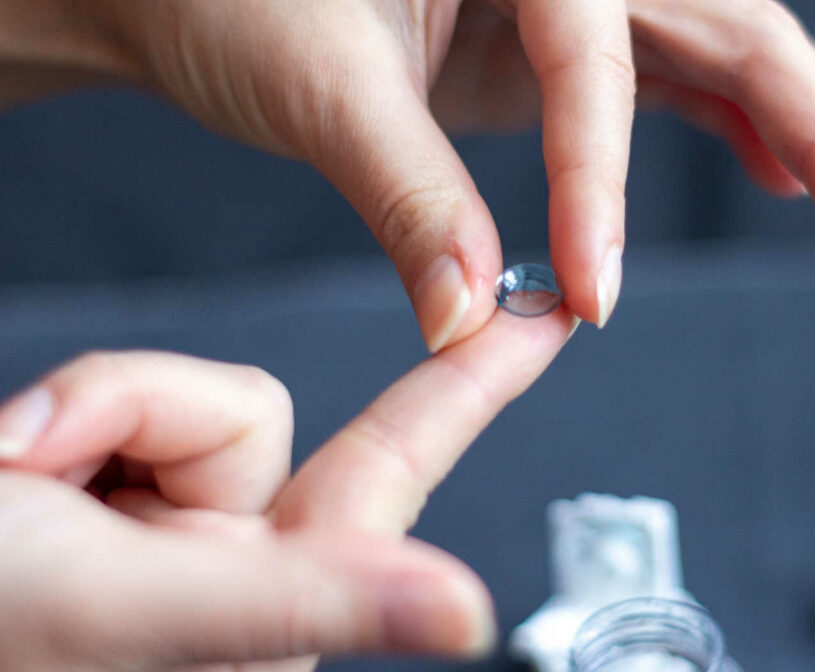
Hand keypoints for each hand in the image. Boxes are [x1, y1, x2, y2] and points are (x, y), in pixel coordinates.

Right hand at [0, 309, 576, 670]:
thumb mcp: (137, 608)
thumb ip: (303, 596)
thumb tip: (463, 610)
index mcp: (273, 611)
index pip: (400, 465)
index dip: (476, 385)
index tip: (542, 321)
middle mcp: (236, 571)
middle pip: (248, 412)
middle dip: (147, 414)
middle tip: (37, 471)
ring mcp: (174, 528)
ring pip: (183, 396)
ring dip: (90, 419)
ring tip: (9, 490)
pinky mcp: (117, 485)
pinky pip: (124, 394)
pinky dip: (63, 416)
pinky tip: (10, 477)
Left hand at [1, 0, 814, 342]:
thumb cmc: (229, 2)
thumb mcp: (315, 87)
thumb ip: (407, 197)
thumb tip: (468, 319)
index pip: (589, 57)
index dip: (603, 181)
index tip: (594, 294)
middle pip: (726, 25)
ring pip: (723, 51)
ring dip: (807, 133)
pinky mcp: (559, 39)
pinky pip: (672, 79)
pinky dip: (732, 130)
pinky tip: (780, 173)